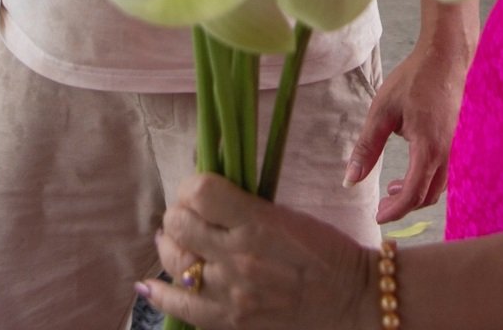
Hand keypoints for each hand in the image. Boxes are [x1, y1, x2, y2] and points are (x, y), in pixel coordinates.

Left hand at [143, 174, 373, 329]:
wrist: (351, 301)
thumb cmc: (325, 253)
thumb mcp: (287, 215)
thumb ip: (245, 205)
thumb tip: (202, 192)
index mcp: (257, 222)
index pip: (199, 191)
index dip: (191, 186)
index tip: (198, 191)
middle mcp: (238, 256)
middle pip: (178, 223)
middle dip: (179, 215)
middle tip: (189, 217)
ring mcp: (230, 293)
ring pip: (173, 261)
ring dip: (171, 246)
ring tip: (176, 243)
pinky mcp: (229, 322)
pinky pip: (178, 306)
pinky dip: (159, 294)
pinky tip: (150, 286)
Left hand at [344, 37, 468, 223]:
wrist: (447, 57)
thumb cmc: (414, 80)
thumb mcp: (382, 111)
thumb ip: (367, 148)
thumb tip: (350, 180)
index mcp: (429, 148)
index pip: (413, 194)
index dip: (394, 211)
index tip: (377, 216)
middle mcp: (448, 153)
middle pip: (428, 196)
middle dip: (404, 206)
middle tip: (381, 204)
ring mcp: (456, 148)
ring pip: (438, 186)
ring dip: (416, 193)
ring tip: (393, 187)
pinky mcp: (457, 141)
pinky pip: (444, 172)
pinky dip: (427, 179)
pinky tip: (411, 168)